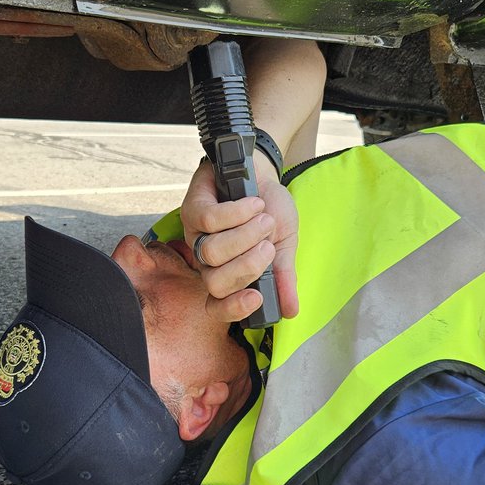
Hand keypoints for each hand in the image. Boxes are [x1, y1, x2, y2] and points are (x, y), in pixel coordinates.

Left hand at [180, 155, 299, 323]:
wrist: (263, 173)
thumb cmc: (270, 211)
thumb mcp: (284, 245)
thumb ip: (283, 276)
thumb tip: (292, 311)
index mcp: (228, 276)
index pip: (218, 306)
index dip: (233, 309)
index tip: (258, 299)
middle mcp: (207, 261)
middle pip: (215, 282)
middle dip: (246, 267)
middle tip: (268, 246)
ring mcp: (196, 236)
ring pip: (212, 251)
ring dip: (245, 235)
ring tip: (265, 220)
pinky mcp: (193, 209)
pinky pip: (210, 220)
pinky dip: (238, 213)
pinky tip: (254, 203)